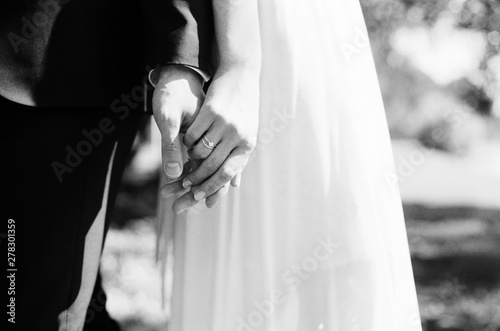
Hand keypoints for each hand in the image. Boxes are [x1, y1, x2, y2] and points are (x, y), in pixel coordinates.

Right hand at [161, 66, 259, 212]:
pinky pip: (194, 134)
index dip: (212, 187)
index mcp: (248, 144)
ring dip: (189, 160)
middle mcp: (239, 136)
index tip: (198, 196)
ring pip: (201, 151)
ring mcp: (226, 123)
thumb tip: (233, 186)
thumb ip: (236, 160)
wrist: (240, 75)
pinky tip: (184, 142)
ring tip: (184, 164)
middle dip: (195, 180)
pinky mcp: (213, 111)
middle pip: (212, 165)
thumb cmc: (243, 108)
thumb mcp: (246, 133)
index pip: (228, 173)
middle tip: (182, 187)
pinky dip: (186, 141)